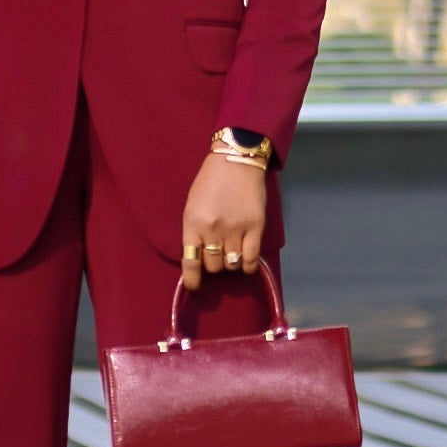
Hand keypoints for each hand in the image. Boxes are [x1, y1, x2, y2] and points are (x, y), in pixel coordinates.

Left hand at [180, 155, 266, 290]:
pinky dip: (248, 265)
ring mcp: (236, 228)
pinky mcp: (255, 227)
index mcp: (193, 222)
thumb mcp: (192, 204)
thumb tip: (198, 258)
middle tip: (217, 255)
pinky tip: (245, 259)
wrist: (236, 160)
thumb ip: (194, 231)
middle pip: (213, 266)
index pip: (190, 262)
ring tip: (231, 252)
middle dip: (214, 265)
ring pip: (232, 265)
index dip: (192, 280)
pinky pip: (251, 259)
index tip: (195, 286)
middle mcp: (213, 229)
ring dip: (230, 264)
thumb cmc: (211, 181)